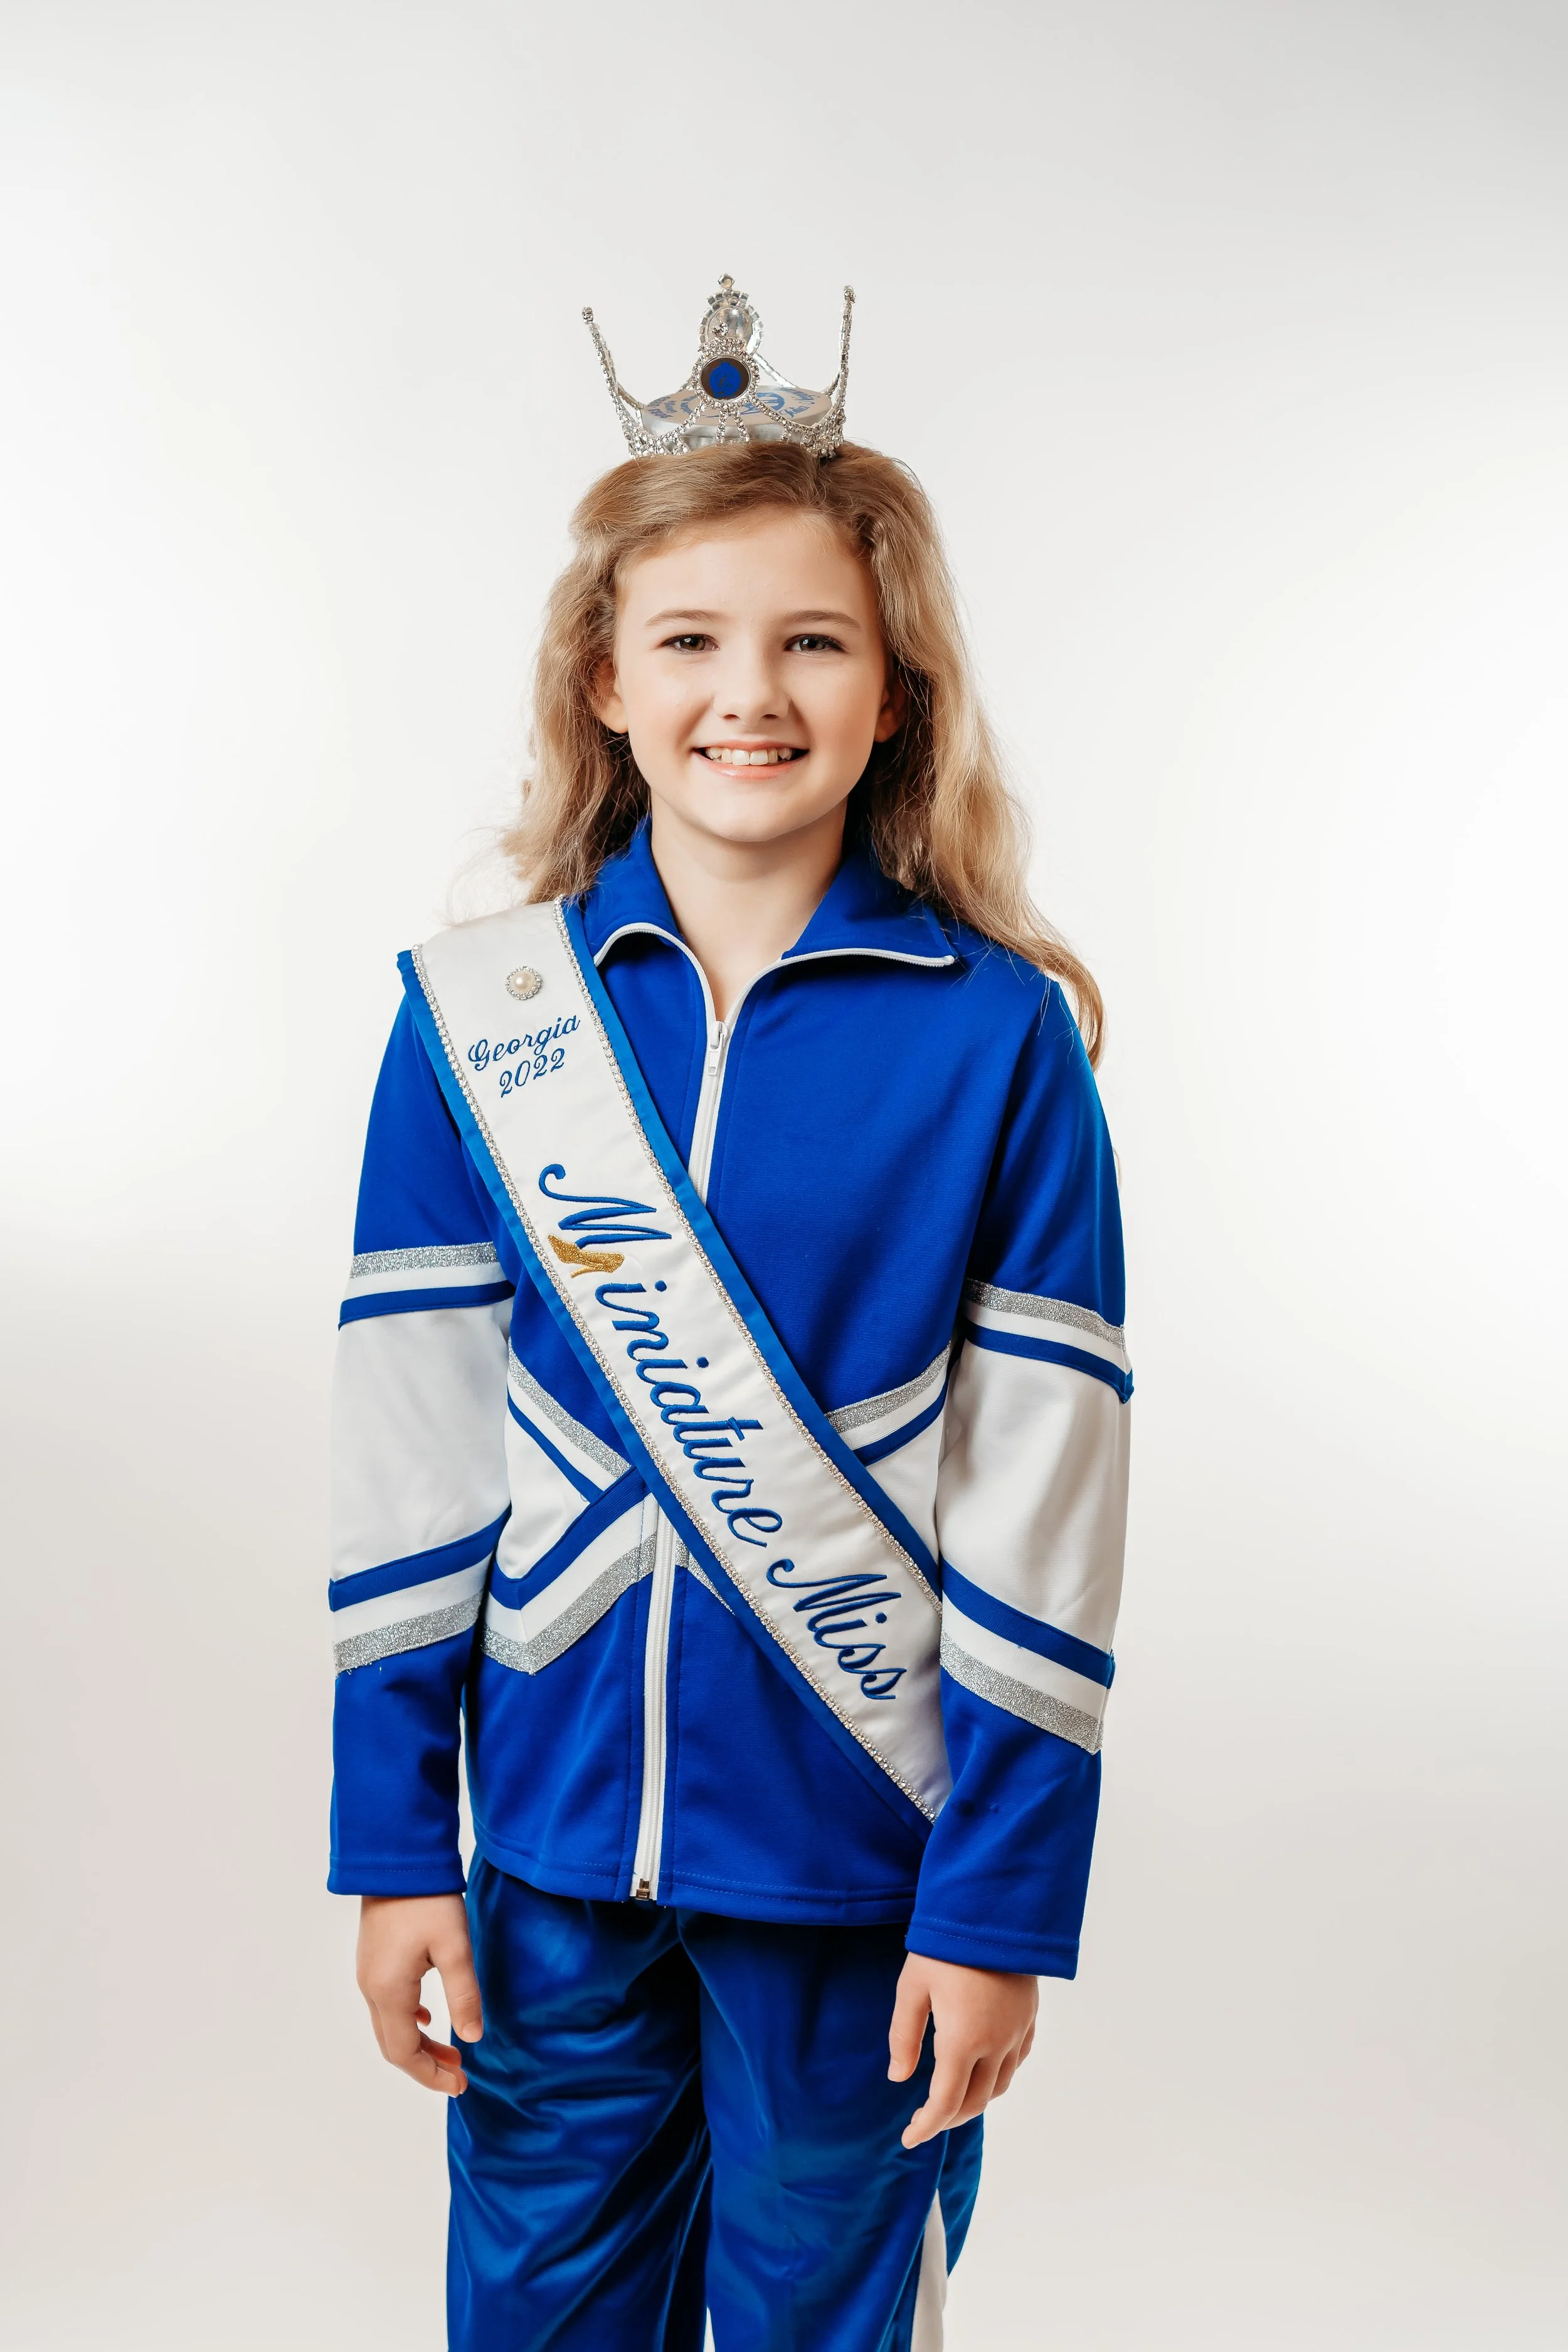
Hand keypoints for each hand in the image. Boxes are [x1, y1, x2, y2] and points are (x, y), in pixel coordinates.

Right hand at [356, 1893, 483, 2095]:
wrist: (396, 1857)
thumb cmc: (427, 1899)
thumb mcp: (454, 1947)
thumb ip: (464, 1995)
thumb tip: (473, 2038)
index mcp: (389, 1992)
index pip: (403, 2054)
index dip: (430, 2076)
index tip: (460, 2085)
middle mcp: (370, 1988)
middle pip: (392, 2046)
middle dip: (425, 2065)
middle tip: (460, 2074)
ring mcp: (368, 1973)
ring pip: (389, 2026)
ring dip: (418, 2044)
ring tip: (451, 2050)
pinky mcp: (373, 1959)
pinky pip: (386, 2005)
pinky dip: (408, 2022)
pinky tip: (428, 2017)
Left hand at [887, 1953, 1037, 2146]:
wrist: (994, 1908)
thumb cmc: (946, 1944)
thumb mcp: (912, 1987)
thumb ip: (904, 2035)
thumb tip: (899, 2078)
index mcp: (963, 2040)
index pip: (945, 2103)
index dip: (926, 2127)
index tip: (909, 2139)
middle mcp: (995, 2044)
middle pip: (975, 2102)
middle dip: (949, 2118)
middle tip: (925, 2121)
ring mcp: (1017, 2031)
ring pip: (1000, 2085)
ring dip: (974, 2100)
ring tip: (951, 2098)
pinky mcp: (1029, 2016)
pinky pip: (1017, 2061)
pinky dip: (998, 2076)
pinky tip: (983, 2068)